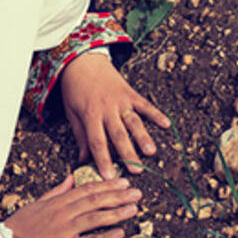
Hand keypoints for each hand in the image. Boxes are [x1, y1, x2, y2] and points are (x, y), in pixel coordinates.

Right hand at [3, 174, 139, 237]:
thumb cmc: (20, 226)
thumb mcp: (37, 203)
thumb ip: (57, 191)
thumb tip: (71, 178)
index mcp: (57, 201)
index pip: (87, 189)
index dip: (107, 185)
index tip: (124, 182)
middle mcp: (63, 213)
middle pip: (95, 201)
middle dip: (118, 196)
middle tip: (136, 193)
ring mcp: (65, 230)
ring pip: (95, 219)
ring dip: (116, 213)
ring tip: (133, 209)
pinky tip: (120, 234)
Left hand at [59, 52, 169, 178]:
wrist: (83, 60)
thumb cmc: (75, 89)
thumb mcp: (71, 112)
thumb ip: (80, 135)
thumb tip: (82, 160)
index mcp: (90, 115)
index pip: (97, 141)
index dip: (103, 159)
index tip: (108, 176)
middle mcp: (107, 108)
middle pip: (118, 134)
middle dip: (127, 153)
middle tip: (135, 170)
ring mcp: (120, 100)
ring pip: (133, 121)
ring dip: (143, 137)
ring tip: (151, 152)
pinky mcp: (130, 93)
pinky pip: (145, 105)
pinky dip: (156, 114)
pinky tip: (166, 124)